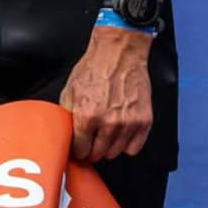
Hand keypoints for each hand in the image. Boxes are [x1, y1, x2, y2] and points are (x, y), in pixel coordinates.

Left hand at [61, 27, 153, 160]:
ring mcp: (128, 124)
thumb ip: (67, 116)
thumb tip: (64, 135)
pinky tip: (120, 132)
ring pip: (115, 153)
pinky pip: (134, 148)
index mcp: (87, 117)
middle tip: (91, 138)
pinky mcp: (143, 121)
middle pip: (97, 155)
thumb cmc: (94, 68)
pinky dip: (127, 143)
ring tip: (105, 131)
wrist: (119, 52)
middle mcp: (108, 123)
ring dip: (108, 146)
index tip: (79, 145)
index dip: (77, 148)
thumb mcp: (70, 90)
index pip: (80, 151)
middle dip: (91, 149)